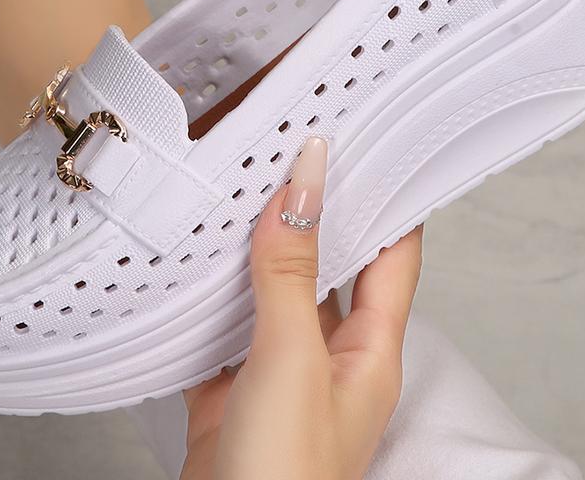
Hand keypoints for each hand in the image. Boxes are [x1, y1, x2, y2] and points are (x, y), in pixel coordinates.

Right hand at [181, 136, 422, 479]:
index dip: (387, 197)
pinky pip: (224, 326)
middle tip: (290, 147)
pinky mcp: (231, 391)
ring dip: (257, 248)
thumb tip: (304, 183)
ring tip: (239, 185)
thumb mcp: (291, 361)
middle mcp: (330, 359)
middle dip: (313, 211)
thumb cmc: (282, 478)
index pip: (393, 256)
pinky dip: (210, 292)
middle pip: (330, 267)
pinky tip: (192, 259)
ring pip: (272, 293)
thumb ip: (292, 272)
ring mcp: (279, 375)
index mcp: (369, 352)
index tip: (372, 138)